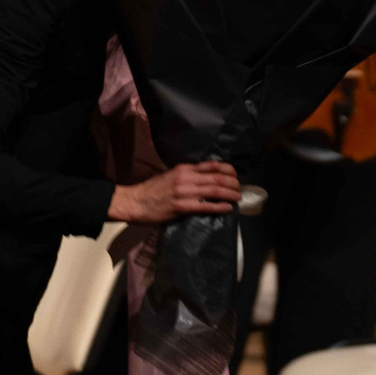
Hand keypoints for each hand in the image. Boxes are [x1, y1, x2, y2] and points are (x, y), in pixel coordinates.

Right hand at [108, 160, 242, 224]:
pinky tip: (227, 208)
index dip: (227, 170)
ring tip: (237, 198)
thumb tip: (206, 180)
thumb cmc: (152, 190)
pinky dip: (219, 207)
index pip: (211, 166)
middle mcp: (185, 177)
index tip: (235, 175)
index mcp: (183, 169)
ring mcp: (183, 192)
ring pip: (213, 191)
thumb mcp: (170, 176)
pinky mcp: (180, 207)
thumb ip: (187, 176)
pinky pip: (205, 207)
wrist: (135, 202)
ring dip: (229, 194)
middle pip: (216, 178)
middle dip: (232, 183)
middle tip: (240, 189)